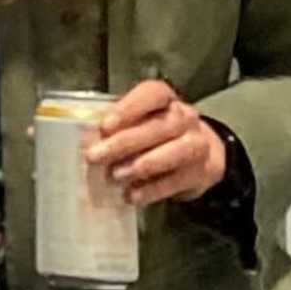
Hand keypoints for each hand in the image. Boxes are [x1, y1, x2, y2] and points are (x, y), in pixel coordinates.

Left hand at [87, 77, 231, 206]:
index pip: (153, 94)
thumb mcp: (139, 123)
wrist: (200, 154)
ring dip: (143, 164)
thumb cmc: (157, 134)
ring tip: (116, 176)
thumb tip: (88, 140)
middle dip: (125, 142)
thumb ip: (118, 127)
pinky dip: (153, 189)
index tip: (105, 125)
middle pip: (159, 126)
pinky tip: (133, 195)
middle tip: (96, 156)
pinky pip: (178, 180)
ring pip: (175, 152)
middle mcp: (186, 117)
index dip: (129, 108)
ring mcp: (198, 144)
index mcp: (166, 99)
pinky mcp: (202, 171)